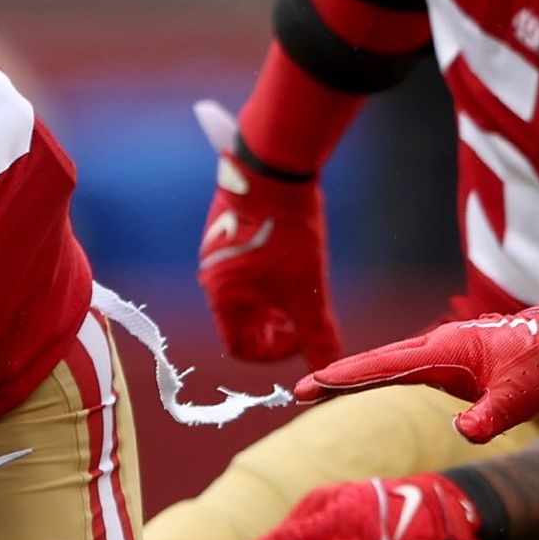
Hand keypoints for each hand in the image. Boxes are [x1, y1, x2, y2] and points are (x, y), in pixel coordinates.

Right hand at [194, 101, 341, 370]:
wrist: (269, 171)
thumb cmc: (285, 235)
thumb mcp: (308, 289)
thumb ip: (316, 332)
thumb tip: (326, 368)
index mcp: (224, 300)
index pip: (240, 347)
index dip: (273, 354)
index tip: (301, 339)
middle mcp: (212, 280)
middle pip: (241, 321)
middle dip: (275, 326)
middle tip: (304, 315)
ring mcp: (216, 253)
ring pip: (245, 293)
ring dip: (273, 299)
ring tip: (302, 282)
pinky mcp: (226, 230)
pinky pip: (244, 267)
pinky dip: (268, 273)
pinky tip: (292, 252)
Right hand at [297, 307, 538, 443]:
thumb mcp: (520, 396)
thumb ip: (489, 416)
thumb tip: (461, 432)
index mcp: (446, 351)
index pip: (386, 365)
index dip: (347, 377)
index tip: (313, 384)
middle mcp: (436, 346)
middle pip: (375, 361)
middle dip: (336, 376)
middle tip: (298, 391)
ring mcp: (440, 351)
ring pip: (385, 362)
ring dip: (350, 375)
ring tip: (315, 388)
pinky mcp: (446, 359)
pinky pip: (400, 367)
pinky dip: (372, 374)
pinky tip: (357, 383)